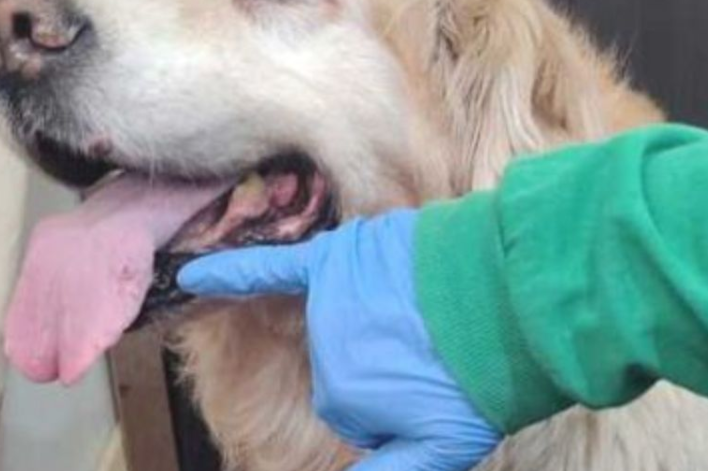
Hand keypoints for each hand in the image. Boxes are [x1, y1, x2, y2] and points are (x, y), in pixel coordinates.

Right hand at [178, 210, 500, 470]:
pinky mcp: (340, 258)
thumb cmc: (481, 380)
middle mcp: (326, 348)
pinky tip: (190, 271)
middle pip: (341, 363)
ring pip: (336, 319)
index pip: (351, 406)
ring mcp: (331, 299)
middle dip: (381, 364)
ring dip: (368, 321)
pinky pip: (271, 265)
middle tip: (434, 353)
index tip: (429, 388)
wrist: (517, 301)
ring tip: (421, 316)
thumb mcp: (440, 450)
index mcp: (345, 398)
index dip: (391, 403)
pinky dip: (232, 270)